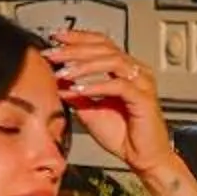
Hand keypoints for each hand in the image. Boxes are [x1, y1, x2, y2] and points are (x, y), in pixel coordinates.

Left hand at [44, 28, 179, 176]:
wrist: (143, 158)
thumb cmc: (122, 135)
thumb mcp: (90, 110)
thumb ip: (76, 94)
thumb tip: (56, 79)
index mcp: (125, 70)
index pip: (102, 43)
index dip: (79, 37)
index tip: (56, 37)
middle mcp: (137, 71)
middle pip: (105, 48)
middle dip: (75, 49)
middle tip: (52, 53)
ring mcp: (142, 83)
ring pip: (112, 61)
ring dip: (84, 65)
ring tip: (63, 72)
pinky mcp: (144, 98)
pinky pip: (118, 85)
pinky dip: (96, 86)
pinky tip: (78, 90)